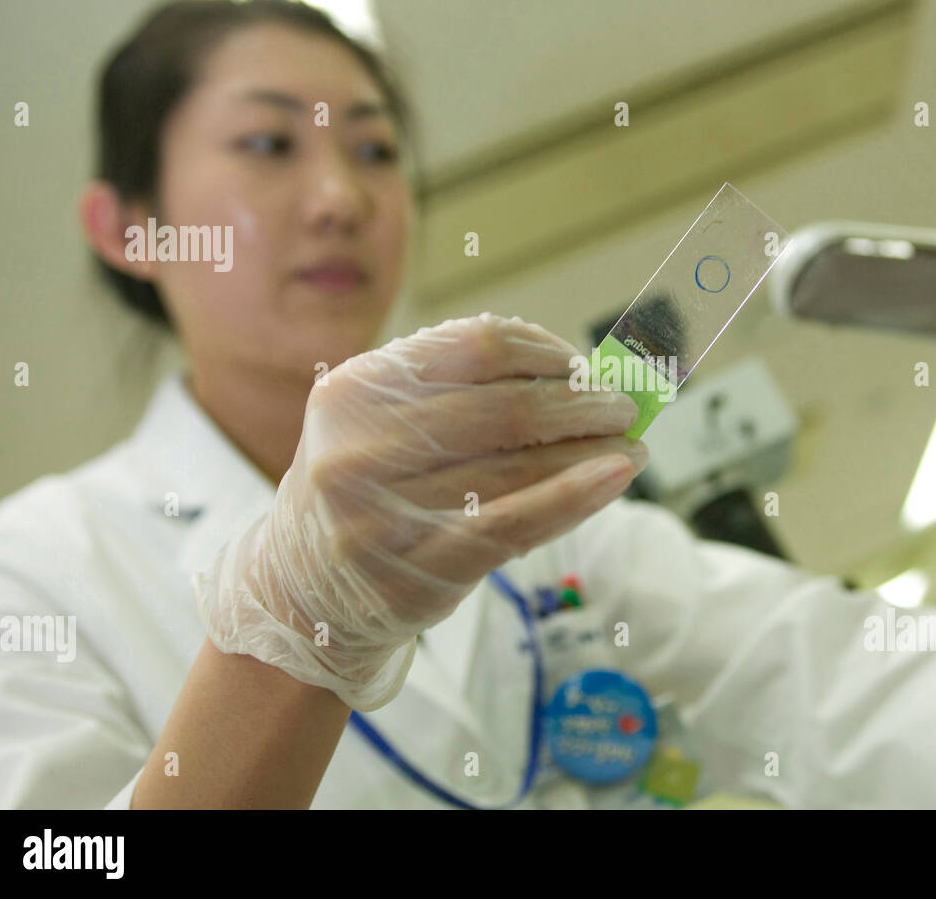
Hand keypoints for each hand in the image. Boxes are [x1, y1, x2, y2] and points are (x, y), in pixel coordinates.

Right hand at [192, 314, 646, 708]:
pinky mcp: (426, 567)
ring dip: (594, 449)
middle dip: (583, 402)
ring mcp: (391, 512)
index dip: (547, 351)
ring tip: (632, 445)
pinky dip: (579, 494)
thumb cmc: (363, 489)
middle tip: (624, 406)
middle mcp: (363, 446)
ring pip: (523, 466)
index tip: (583, 365)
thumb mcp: (378, 421)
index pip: (479, 345)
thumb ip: (458, 390)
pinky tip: (617, 476)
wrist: (303, 590)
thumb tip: (577, 374)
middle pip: (508, 406)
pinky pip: (522, 522)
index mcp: (356, 388)